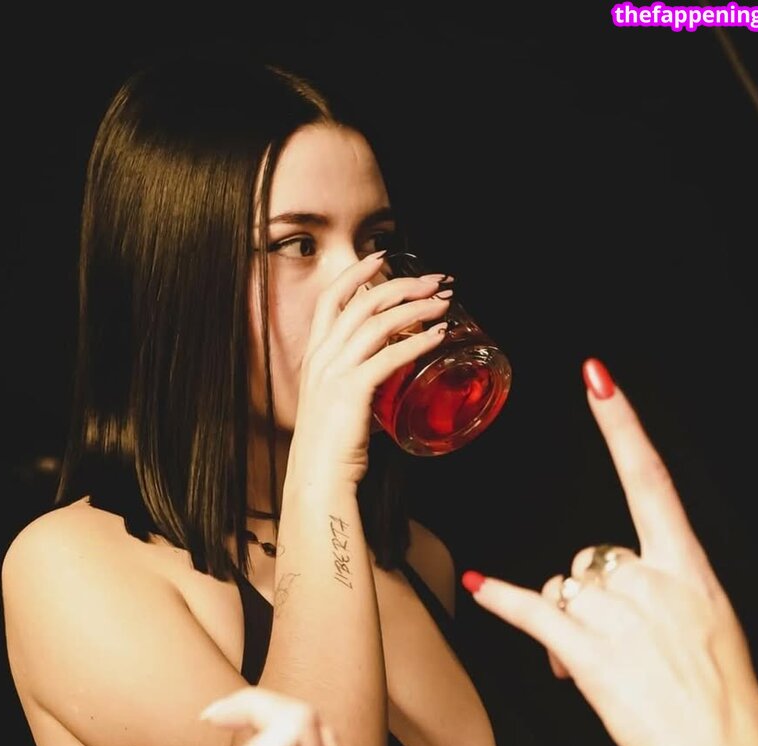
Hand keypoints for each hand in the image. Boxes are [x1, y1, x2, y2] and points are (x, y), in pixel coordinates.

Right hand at [289, 250, 451, 485]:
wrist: (316, 476)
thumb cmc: (329, 446)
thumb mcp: (336, 404)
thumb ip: (358, 384)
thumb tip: (390, 378)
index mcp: (315, 356)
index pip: (331, 299)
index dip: (356, 274)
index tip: (381, 257)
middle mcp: (322, 357)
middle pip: (362, 304)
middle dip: (401, 285)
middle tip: (433, 281)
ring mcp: (335, 372)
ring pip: (378, 324)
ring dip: (415, 308)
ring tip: (443, 305)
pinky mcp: (352, 390)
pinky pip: (389, 356)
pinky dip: (416, 342)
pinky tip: (437, 336)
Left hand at [464, 358, 757, 745]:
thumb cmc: (720, 696)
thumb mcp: (707, 629)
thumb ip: (655, 597)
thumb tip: (599, 597)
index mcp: (687, 568)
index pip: (650, 479)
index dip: (622, 426)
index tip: (597, 381)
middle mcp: (650, 580)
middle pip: (586, 560)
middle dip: (587, 599)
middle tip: (615, 645)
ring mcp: (618, 614)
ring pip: (562, 591)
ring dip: (567, 626)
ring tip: (600, 667)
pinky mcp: (587, 650)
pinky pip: (534, 613)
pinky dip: (503, 602)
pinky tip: (481, 587)